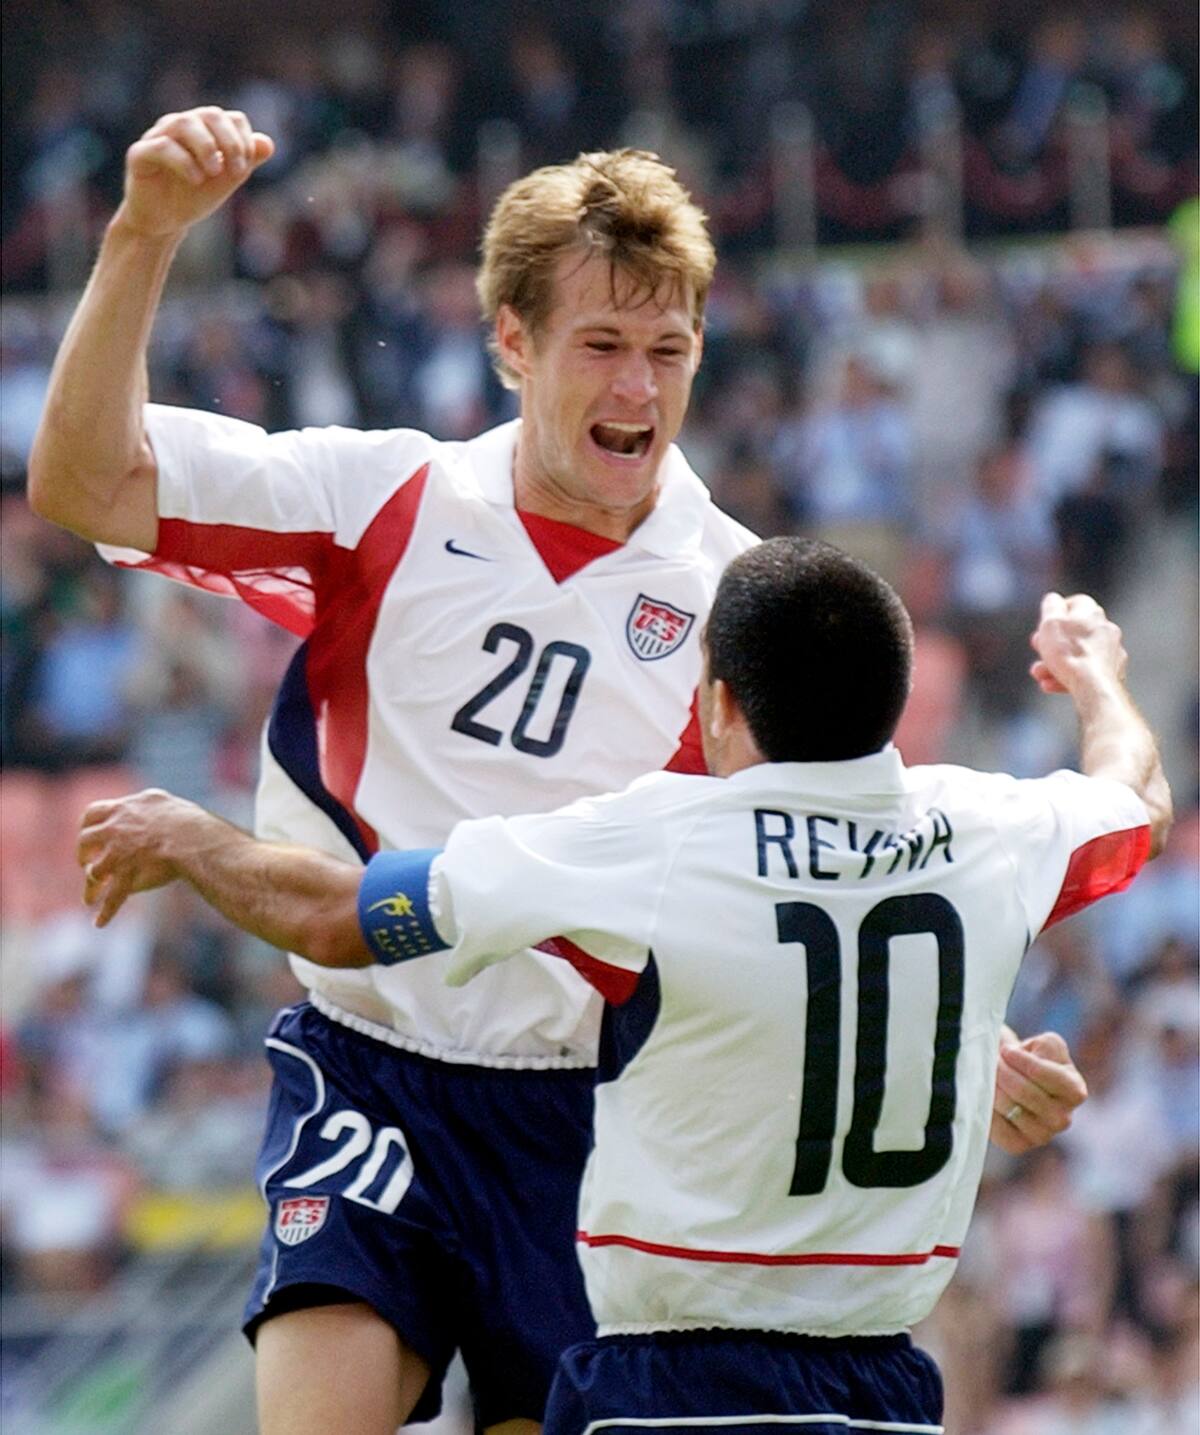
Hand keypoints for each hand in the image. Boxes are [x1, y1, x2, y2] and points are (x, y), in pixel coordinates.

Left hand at [77, 788, 194, 925]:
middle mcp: (115, 829)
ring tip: (89, 898)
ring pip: (93, 872)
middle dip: (83, 854)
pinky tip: (100, 923)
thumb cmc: (187, 820)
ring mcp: (117, 853)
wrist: (191, 837)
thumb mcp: (165, 803)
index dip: (88, 825)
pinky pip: (113, 897)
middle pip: (85, 840)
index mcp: (124, 809)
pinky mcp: (126, 875)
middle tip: (85, 863)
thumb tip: (152, 804)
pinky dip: (106, 911)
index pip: (93, 813)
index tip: (90, 832)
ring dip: (91, 886)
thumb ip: (151, 804)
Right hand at [114, 107, 274, 239]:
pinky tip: (195, 179)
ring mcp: (158, 137)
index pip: (230, 118)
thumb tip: (268, 143)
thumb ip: (246, 160)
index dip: (242, 139)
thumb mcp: (226, 180)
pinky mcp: (140, 154)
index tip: (246, 166)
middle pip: (209, 115)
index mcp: (204, 129)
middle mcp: (181, 126)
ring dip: (207, 147)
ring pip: (184, 123)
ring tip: (214, 173)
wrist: (164, 221)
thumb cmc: (194, 195)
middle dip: (229, 142)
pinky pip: (161, 146)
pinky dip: (183, 161)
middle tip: (236, 171)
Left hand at [990, 1030, 1087, 1154]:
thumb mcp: (1047, 1044)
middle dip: (1002, 1071)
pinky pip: (998, 1128)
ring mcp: (1042, 1136)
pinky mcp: (1019, 1145)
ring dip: (992, 1087)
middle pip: (1024, 1091)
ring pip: (1010, 1107)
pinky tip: (985, 1094)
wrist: (1013, 1077)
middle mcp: (1063, 1119)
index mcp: (1075, 1092)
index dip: (1023, 1060)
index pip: (1047, 1075)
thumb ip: (1047, 1046)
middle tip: (991, 1060)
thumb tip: (1021, 1055)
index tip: (1006, 1050)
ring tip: (986, 1074)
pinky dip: (987, 1108)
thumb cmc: (1031, 1057)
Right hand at [1029, 591, 1127, 696]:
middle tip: (1038, 650)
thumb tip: (1053, 599)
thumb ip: (1051, 606)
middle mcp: (1106, 629)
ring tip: (1040, 674)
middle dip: (1052, 643)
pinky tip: (1052, 685)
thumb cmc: (1069, 653)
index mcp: (1092, 613)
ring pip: (1078, 654)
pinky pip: (1086, 672)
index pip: (1075, 603)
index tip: (1043, 626)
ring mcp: (1112, 652)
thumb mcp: (1050, 622)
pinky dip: (1069, 677)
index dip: (1056, 613)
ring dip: (1056, 663)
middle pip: (1074, 632)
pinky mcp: (1113, 673)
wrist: (1093, 686)